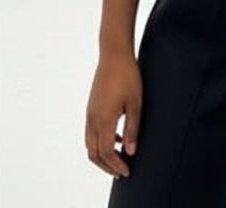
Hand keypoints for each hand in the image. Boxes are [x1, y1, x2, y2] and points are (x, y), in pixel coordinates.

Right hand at [85, 51, 141, 179]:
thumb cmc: (127, 76)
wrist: (114, 54)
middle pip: (94, 153)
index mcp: (103, 120)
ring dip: (103, 155)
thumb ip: (133, 129)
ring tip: (120, 158)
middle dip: (107, 166)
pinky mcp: (91, 106)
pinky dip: (101, 141)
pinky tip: (118, 138)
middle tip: (122, 171)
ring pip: (90, 143)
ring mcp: (90, 112)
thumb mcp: (135, 103)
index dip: (116, 165)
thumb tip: (130, 152)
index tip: (127, 171)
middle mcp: (92, 119)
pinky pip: (92, 131)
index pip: (106, 153)